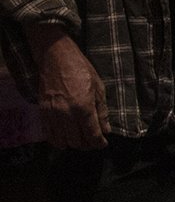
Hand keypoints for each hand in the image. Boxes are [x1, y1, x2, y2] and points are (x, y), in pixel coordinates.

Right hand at [30, 29, 106, 150]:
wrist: (55, 57)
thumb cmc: (80, 69)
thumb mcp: (98, 88)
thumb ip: (102, 111)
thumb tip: (105, 130)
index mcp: (83, 107)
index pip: (92, 135)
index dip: (99, 143)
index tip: (103, 144)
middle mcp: (66, 114)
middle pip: (77, 141)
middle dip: (87, 144)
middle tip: (93, 141)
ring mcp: (52, 114)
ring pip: (62, 141)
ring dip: (73, 143)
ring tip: (80, 139)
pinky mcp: (42, 111)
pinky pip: (48, 134)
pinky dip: (58, 139)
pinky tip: (65, 136)